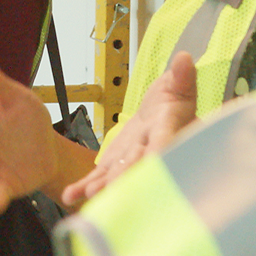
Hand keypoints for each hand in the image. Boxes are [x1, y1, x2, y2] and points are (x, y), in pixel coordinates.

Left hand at [62, 51, 198, 206]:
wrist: (159, 113)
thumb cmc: (172, 100)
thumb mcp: (177, 86)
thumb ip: (181, 78)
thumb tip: (185, 59)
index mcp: (171, 132)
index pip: (167, 142)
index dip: (159, 152)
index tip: (150, 160)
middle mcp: (151, 153)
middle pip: (140, 165)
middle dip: (126, 176)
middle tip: (112, 186)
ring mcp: (131, 162)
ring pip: (118, 175)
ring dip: (104, 186)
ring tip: (88, 194)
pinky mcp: (114, 166)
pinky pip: (100, 177)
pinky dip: (85, 187)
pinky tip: (71, 196)